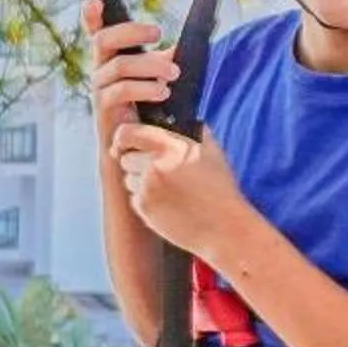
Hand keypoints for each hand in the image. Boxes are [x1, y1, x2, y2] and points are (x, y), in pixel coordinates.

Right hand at [86, 0, 177, 143]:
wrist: (136, 147)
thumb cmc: (148, 108)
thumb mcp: (159, 78)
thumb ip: (166, 59)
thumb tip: (188, 43)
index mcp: (112, 58)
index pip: (98, 32)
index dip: (92, 16)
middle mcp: (101, 69)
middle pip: (104, 39)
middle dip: (131, 32)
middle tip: (158, 33)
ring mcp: (99, 88)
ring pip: (119, 65)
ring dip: (150, 65)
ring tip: (174, 74)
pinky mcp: (104, 108)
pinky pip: (122, 89)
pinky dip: (145, 87)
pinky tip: (163, 91)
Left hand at [112, 120, 251, 261]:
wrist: (223, 227)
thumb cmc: (220, 188)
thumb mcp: (212, 152)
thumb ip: (193, 131)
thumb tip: (180, 119)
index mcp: (170, 148)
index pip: (127, 133)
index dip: (124, 136)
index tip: (125, 141)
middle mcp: (154, 167)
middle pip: (125, 158)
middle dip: (136, 162)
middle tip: (158, 170)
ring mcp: (147, 189)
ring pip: (129, 179)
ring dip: (140, 182)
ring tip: (169, 189)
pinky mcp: (144, 209)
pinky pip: (134, 198)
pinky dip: (146, 200)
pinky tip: (168, 204)